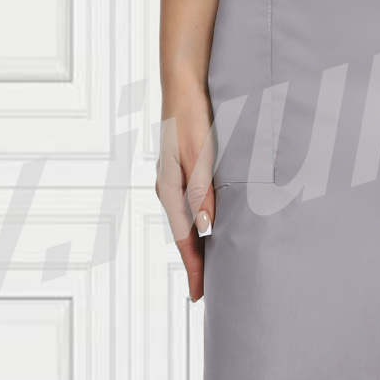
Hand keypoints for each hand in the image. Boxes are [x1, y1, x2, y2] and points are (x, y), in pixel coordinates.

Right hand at [157, 72, 219, 300]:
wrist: (182, 83)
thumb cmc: (192, 114)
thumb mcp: (199, 152)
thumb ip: (202, 190)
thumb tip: (205, 229)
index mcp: (169, 188)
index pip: (184, 238)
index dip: (194, 268)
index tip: (201, 296)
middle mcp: (167, 188)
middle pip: (184, 235)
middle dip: (196, 264)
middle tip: (209, 292)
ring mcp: (172, 180)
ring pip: (186, 222)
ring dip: (198, 245)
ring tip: (212, 269)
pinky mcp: (181, 171)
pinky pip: (189, 207)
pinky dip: (199, 224)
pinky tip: (210, 230)